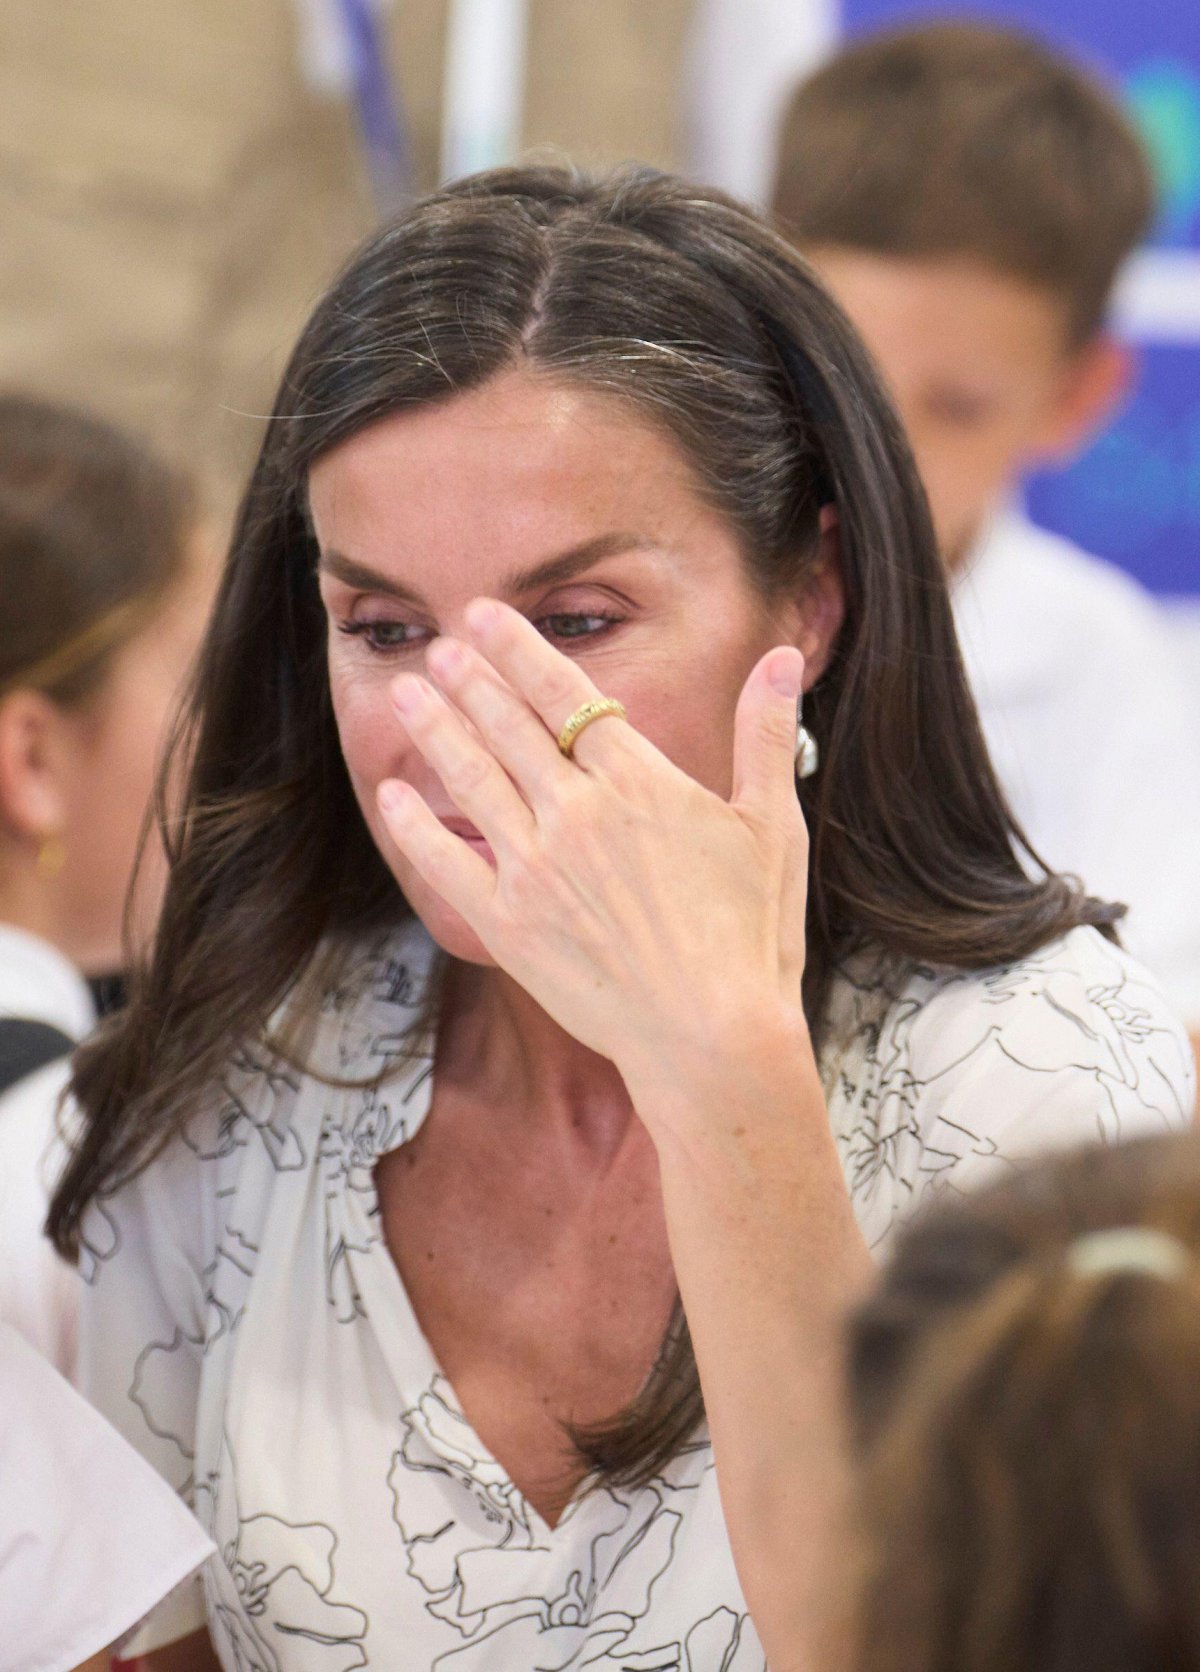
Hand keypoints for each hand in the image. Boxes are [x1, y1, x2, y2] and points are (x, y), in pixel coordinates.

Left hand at [377, 598, 810, 1102]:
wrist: (712, 1037)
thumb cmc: (752, 935)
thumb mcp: (773, 827)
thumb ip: (764, 737)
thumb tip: (779, 657)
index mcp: (639, 783)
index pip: (566, 695)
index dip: (519, 650)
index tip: (484, 617)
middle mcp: (577, 814)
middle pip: (509, 726)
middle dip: (469, 678)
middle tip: (438, 645)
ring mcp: (535, 869)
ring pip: (472, 779)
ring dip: (435, 729)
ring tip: (406, 690)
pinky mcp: (508, 925)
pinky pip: (448, 863)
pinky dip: (416, 826)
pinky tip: (394, 795)